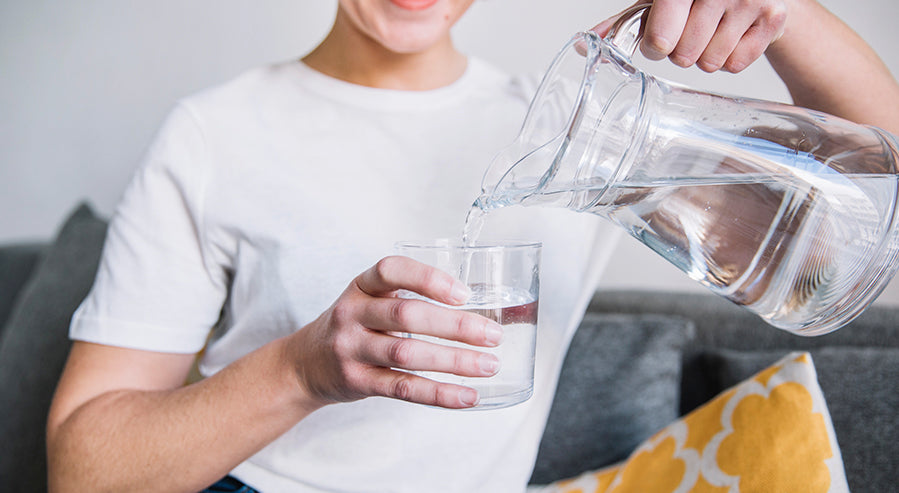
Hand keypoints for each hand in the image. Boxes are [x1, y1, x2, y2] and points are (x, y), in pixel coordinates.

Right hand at [283, 256, 503, 409]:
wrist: (304, 364)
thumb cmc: (354, 326)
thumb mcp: (370, 301)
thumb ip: (411, 298)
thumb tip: (482, 302)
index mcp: (361, 286)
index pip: (391, 270)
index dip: (428, 279)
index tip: (464, 293)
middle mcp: (352, 313)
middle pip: (406, 315)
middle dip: (455, 326)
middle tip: (493, 335)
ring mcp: (351, 348)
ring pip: (406, 354)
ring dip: (453, 361)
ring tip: (489, 365)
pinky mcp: (357, 381)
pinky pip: (402, 388)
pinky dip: (438, 393)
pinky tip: (467, 395)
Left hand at [593, 0, 787, 72]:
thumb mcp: (655, 0)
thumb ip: (622, 23)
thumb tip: (585, 47)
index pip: (661, 40)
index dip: (658, 45)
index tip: (662, 36)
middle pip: (684, 57)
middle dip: (681, 52)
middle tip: (690, 31)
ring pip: (710, 63)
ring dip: (705, 56)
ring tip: (712, 30)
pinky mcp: (773, 17)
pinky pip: (735, 64)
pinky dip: (731, 57)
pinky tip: (732, 33)